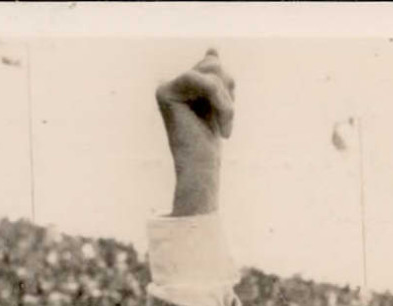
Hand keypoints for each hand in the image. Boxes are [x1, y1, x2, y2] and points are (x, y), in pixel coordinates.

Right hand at [156, 49, 235, 215]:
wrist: (200, 170)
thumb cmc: (209, 143)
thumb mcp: (218, 103)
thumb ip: (214, 77)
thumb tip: (212, 49)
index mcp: (180, 86)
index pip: (213, 64)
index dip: (227, 87)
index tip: (224, 115)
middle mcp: (169, 84)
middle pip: (213, 63)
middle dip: (228, 91)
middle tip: (225, 121)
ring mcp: (165, 88)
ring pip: (212, 70)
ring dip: (227, 100)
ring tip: (224, 126)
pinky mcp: (165, 93)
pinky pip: (205, 82)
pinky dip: (222, 103)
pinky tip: (223, 128)